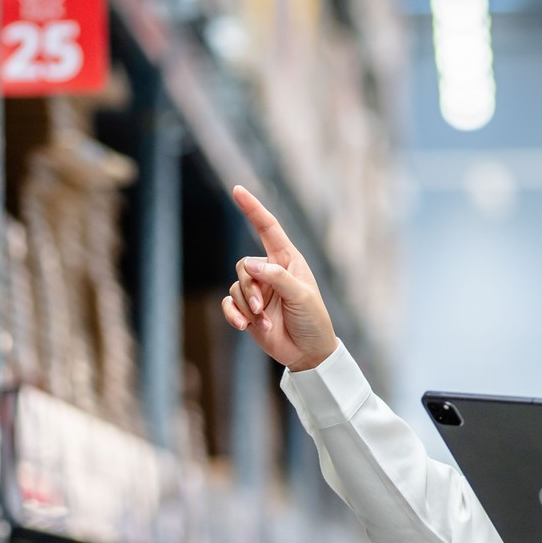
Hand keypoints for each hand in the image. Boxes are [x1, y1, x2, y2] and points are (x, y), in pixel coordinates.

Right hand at [222, 185, 338, 371]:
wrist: (308, 352)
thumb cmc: (313, 320)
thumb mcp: (301, 295)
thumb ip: (276, 277)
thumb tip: (248, 264)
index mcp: (288, 260)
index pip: (268, 228)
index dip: (252, 209)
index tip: (238, 190)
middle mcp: (271, 272)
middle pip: (244, 265)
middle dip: (248, 287)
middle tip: (259, 307)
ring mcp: (258, 291)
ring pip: (236, 286)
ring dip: (245, 306)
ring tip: (261, 322)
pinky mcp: (247, 310)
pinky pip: (229, 304)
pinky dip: (233, 315)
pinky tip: (243, 326)